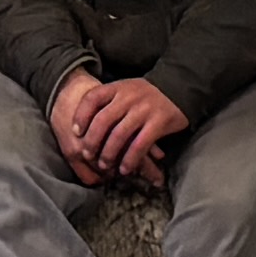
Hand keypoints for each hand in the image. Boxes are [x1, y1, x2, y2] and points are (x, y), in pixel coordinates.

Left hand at [52, 71, 188, 184]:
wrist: (180, 87)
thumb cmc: (147, 94)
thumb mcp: (126, 90)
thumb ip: (109, 102)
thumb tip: (84, 126)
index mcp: (118, 87)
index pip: (92, 99)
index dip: (80, 116)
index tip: (75, 132)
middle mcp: (129, 97)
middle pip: (103, 120)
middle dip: (92, 141)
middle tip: (88, 155)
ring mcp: (145, 109)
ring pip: (119, 135)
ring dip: (109, 153)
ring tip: (105, 165)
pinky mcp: (159, 122)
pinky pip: (140, 144)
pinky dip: (130, 159)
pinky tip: (125, 169)